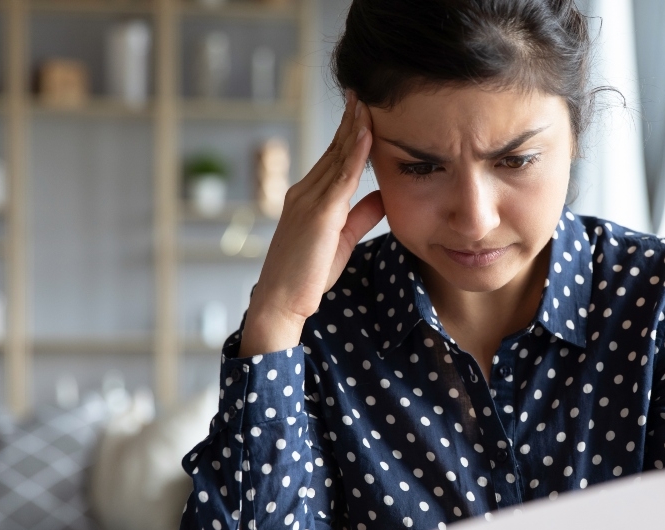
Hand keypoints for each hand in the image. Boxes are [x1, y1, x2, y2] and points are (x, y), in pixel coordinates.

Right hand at [240, 91, 384, 355]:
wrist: (281, 302)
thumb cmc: (308, 276)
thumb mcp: (341, 240)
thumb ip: (360, 216)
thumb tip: (383, 196)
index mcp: (308, 198)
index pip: (334, 158)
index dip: (349, 133)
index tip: (363, 109)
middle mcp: (304, 192)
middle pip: (334, 149)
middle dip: (350, 120)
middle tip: (365, 91)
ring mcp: (308, 200)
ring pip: (337, 156)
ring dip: (354, 126)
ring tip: (368, 100)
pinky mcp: (317, 213)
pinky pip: (341, 176)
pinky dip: (355, 151)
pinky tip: (367, 131)